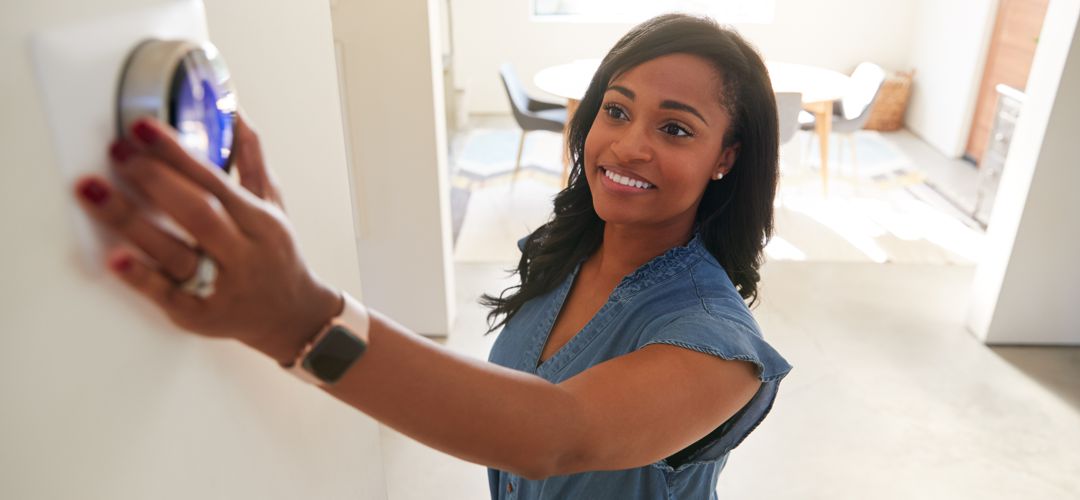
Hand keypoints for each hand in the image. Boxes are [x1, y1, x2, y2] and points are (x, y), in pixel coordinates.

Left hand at [73, 117, 341, 363]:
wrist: (292, 316)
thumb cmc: (275, 254)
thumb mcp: (272, 205)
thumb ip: (250, 159)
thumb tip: (232, 110)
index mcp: (262, 223)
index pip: (217, 183)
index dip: (178, 154)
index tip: (143, 128)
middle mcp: (244, 255)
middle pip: (198, 214)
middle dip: (154, 180)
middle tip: (117, 152)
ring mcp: (222, 287)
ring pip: (176, 253)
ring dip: (131, 221)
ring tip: (92, 191)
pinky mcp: (200, 316)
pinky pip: (168, 296)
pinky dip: (141, 277)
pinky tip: (114, 258)